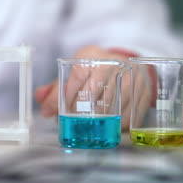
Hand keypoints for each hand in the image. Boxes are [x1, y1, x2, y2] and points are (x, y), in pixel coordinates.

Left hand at [35, 45, 151, 128]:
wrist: (129, 64)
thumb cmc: (96, 70)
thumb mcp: (76, 70)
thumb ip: (56, 86)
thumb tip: (40, 98)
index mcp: (92, 55)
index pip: (76, 75)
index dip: (62, 96)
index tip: (54, 111)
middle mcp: (112, 63)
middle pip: (92, 92)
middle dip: (77, 111)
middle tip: (70, 122)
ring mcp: (130, 78)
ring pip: (109, 106)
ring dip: (95, 121)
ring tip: (86, 127)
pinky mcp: (142, 92)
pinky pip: (127, 116)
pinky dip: (114, 126)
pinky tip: (106, 127)